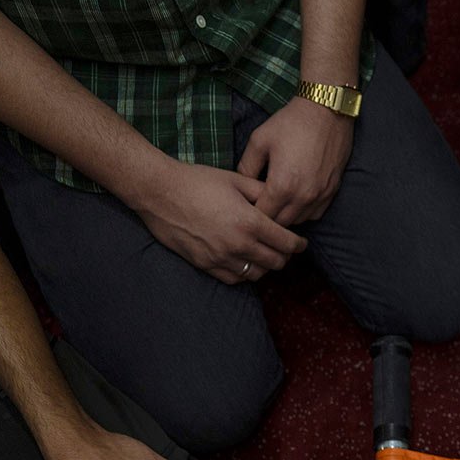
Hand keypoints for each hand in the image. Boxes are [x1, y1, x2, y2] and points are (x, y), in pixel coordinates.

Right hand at [130, 159, 306, 283]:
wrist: (159, 191)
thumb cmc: (197, 181)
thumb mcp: (236, 180)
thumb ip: (262, 193)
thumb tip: (282, 202)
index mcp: (250, 222)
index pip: (287, 243)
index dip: (298, 245)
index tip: (301, 243)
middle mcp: (238, 244)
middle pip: (276, 262)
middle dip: (285, 256)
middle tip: (284, 249)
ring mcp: (221, 257)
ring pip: (257, 274)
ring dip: (265, 266)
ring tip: (265, 255)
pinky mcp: (205, 264)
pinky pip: (234, 278)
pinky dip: (244, 273)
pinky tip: (245, 262)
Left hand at [236, 97, 354, 226]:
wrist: (327, 111)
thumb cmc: (291, 123)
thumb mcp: (259, 140)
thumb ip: (246, 166)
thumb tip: (241, 184)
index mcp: (282, 185)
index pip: (262, 215)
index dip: (252, 214)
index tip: (246, 206)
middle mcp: (303, 196)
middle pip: (281, 223)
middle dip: (268, 218)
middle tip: (259, 206)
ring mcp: (320, 196)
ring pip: (299, 221)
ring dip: (286, 216)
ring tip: (276, 204)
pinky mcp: (332, 191)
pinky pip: (315, 214)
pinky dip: (304, 212)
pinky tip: (295, 200)